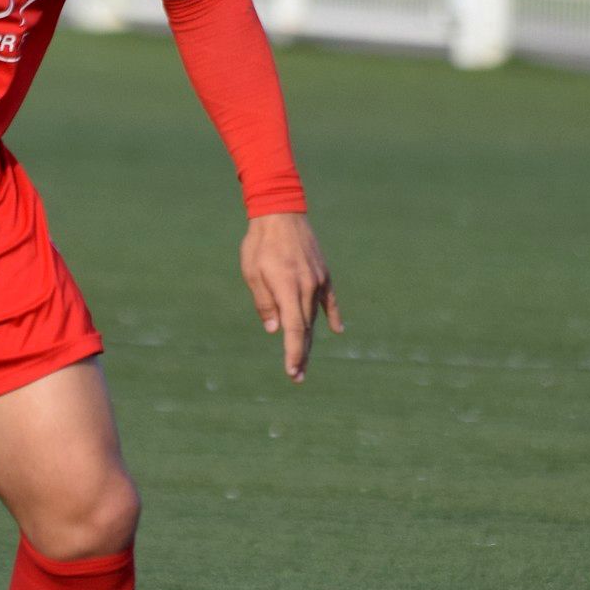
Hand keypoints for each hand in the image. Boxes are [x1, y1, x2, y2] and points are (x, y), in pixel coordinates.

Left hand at [240, 212, 340, 382]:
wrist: (280, 212)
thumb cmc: (259, 243)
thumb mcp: (252, 273)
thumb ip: (264, 302)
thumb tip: (275, 329)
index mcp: (287, 287)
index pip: (294, 329)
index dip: (293, 352)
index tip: (292, 371)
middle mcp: (307, 287)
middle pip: (305, 328)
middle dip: (301, 354)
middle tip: (297, 377)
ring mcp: (318, 280)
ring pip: (314, 316)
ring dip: (309, 339)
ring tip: (304, 359)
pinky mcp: (323, 273)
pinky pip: (329, 300)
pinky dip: (332, 315)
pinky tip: (337, 330)